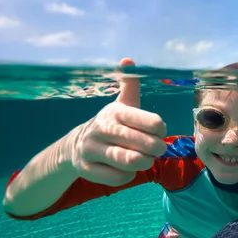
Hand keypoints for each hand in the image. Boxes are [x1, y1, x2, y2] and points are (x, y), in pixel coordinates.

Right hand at [68, 58, 167, 185]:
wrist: (76, 145)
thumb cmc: (111, 123)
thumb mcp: (121, 104)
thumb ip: (130, 86)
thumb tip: (128, 59)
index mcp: (115, 112)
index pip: (148, 120)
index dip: (160, 128)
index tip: (161, 131)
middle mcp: (101, 129)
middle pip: (139, 142)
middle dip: (156, 148)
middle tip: (161, 149)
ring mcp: (92, 150)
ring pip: (127, 161)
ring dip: (143, 163)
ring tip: (148, 161)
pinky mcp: (87, 169)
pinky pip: (116, 177)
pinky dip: (128, 176)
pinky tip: (130, 170)